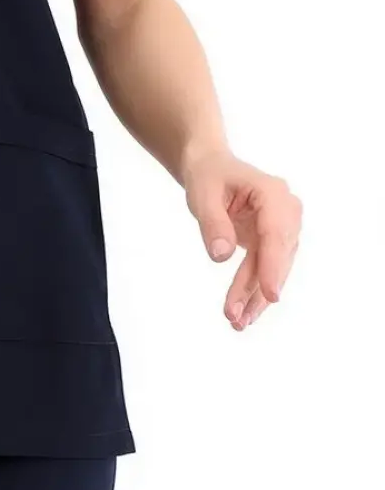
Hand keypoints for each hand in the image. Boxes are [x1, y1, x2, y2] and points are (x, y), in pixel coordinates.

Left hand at [181, 149, 302, 329]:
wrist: (211, 167)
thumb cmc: (208, 175)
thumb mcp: (202, 194)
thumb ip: (212, 223)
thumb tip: (221, 256)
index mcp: (272, 193)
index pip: (276, 232)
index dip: (274, 265)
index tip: (271, 295)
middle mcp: (286, 211)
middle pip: (277, 255)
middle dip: (258, 288)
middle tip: (236, 316)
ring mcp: (282, 228)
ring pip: (273, 268)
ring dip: (255, 297)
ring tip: (236, 322)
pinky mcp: (273, 242)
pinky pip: (266, 269)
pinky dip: (254, 291)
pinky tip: (244, 313)